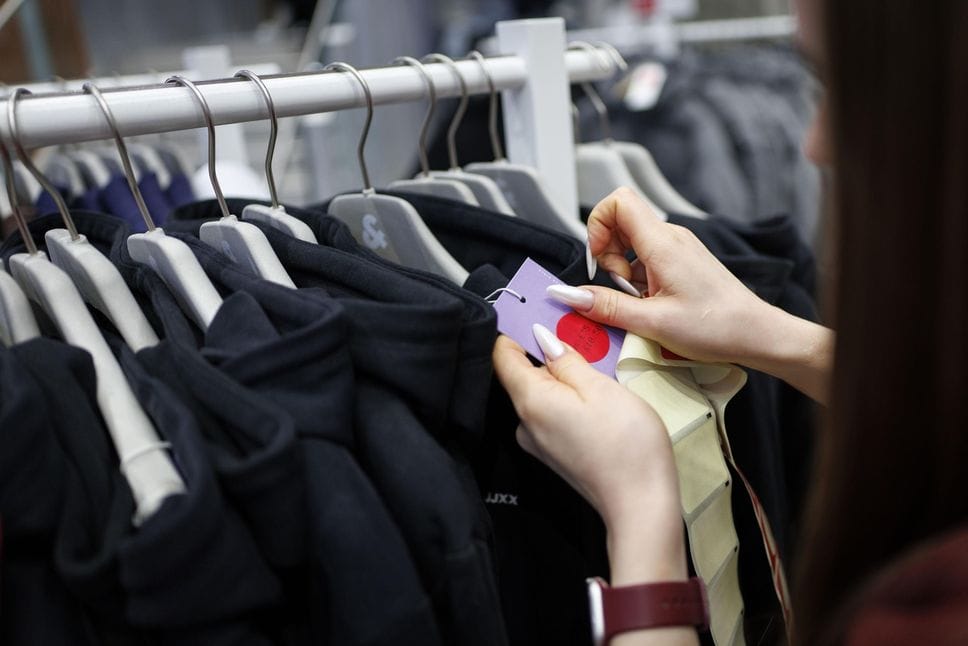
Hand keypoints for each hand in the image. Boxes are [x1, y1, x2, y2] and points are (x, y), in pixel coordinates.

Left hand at [493, 330, 685, 581]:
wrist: (641, 504)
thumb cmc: (626, 445)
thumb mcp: (599, 387)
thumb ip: (567, 359)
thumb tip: (542, 337)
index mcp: (529, 401)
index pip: (502, 355)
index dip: (515, 328)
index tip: (534, 309)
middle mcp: (525, 423)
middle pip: (522, 373)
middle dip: (546, 349)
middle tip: (577, 330)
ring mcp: (538, 441)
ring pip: (541, 393)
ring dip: (562, 373)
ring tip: (594, 360)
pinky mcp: (555, 453)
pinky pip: (553, 412)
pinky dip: (568, 396)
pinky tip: (595, 393)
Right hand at [551, 188, 833, 402]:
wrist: (757, 334)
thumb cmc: (717, 327)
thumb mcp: (652, 322)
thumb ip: (606, 306)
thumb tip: (568, 295)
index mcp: (663, 243)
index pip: (617, 201)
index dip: (597, 225)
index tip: (597, 261)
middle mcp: (670, 238)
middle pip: (620, 221)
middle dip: (606, 253)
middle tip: (618, 286)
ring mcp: (677, 248)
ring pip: (631, 242)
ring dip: (621, 269)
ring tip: (638, 300)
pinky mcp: (681, 262)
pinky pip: (645, 258)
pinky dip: (637, 278)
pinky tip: (650, 303)